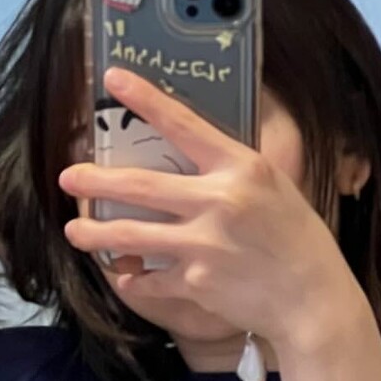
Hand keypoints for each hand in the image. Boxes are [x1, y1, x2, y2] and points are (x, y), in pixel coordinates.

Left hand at [58, 66, 361, 351]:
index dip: (145, 99)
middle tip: (67, 177)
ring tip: (75, 230)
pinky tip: (125, 276)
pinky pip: (151, 279)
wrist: (313, 301)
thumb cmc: (298, 241)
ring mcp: (204, 245)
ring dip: (96, 232)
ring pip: (132, 235)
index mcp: (241, 168)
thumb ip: (232, 172)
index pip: (183, 124)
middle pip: (140, 186)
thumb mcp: (275, 187)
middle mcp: (218, 202)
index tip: (113, 79)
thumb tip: (190, 156)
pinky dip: (135, 279)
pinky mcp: (197, 283)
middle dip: (95, 181)